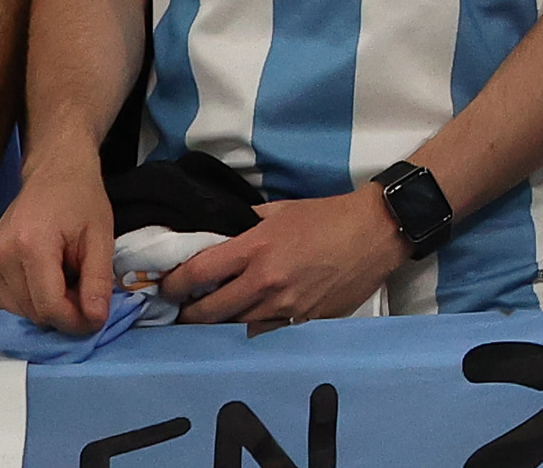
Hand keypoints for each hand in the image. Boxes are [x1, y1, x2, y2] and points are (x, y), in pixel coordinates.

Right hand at [0, 161, 119, 335]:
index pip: (48, 307)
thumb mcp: (101, 238)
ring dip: (44, 307)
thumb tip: (94, 322)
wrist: (53, 172)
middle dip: (62, 311)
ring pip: (17, 313)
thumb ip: (97, 282)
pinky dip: (26, 300)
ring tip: (62, 277)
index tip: (94, 316)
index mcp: (31, 245)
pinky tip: (41, 278)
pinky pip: (3, 303)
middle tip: (80, 285)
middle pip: (32, 313)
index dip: (74, 320)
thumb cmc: (81, 200)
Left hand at [161, 189, 404, 327]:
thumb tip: (220, 236)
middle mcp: (266, 282)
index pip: (200, 273)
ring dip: (222, 324)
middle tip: (183, 313)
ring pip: (237, 327)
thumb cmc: (328, 216)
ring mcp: (286, 308)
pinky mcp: (304, 323)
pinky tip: (253, 319)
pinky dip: (256, 326)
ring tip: (214, 318)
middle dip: (190, 315)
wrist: (375, 232)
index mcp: (256, 248)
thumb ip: (246, 224)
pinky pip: (268, 332)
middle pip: (210, 312)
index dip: (175, 285)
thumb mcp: (280, 210)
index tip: (167, 288)